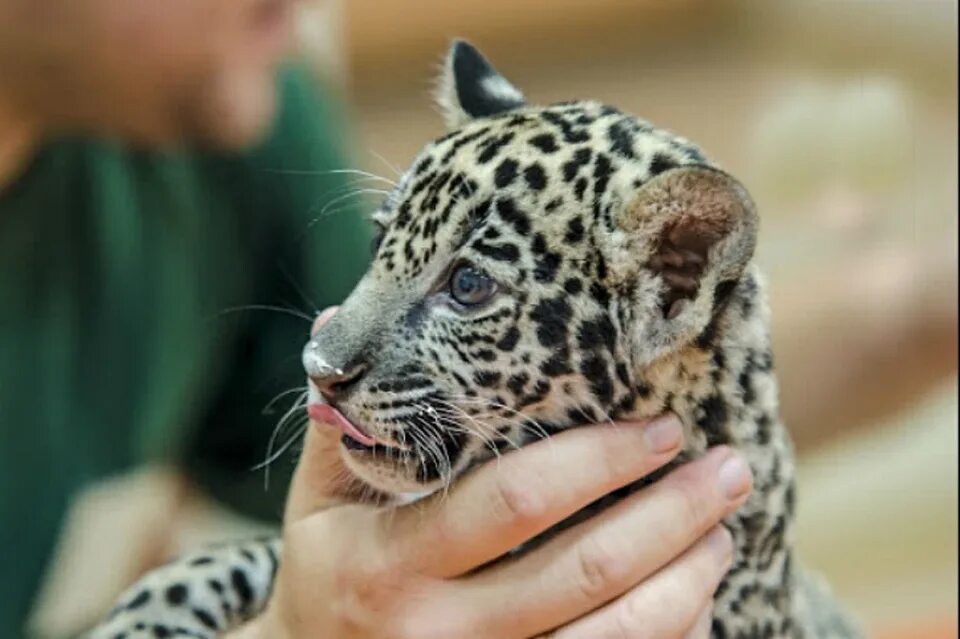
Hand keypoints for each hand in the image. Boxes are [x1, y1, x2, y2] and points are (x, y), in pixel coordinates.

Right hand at [236, 309, 752, 638]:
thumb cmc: (329, 574)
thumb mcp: (319, 501)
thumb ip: (341, 423)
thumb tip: (338, 324)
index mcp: (389, 564)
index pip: (513, 501)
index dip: (597, 461)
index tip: (659, 428)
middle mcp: (438, 634)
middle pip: (584, 571)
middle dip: (672, 515)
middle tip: (726, 469)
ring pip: (613, 638)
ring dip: (686, 580)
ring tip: (723, 530)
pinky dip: (668, 637)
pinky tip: (695, 598)